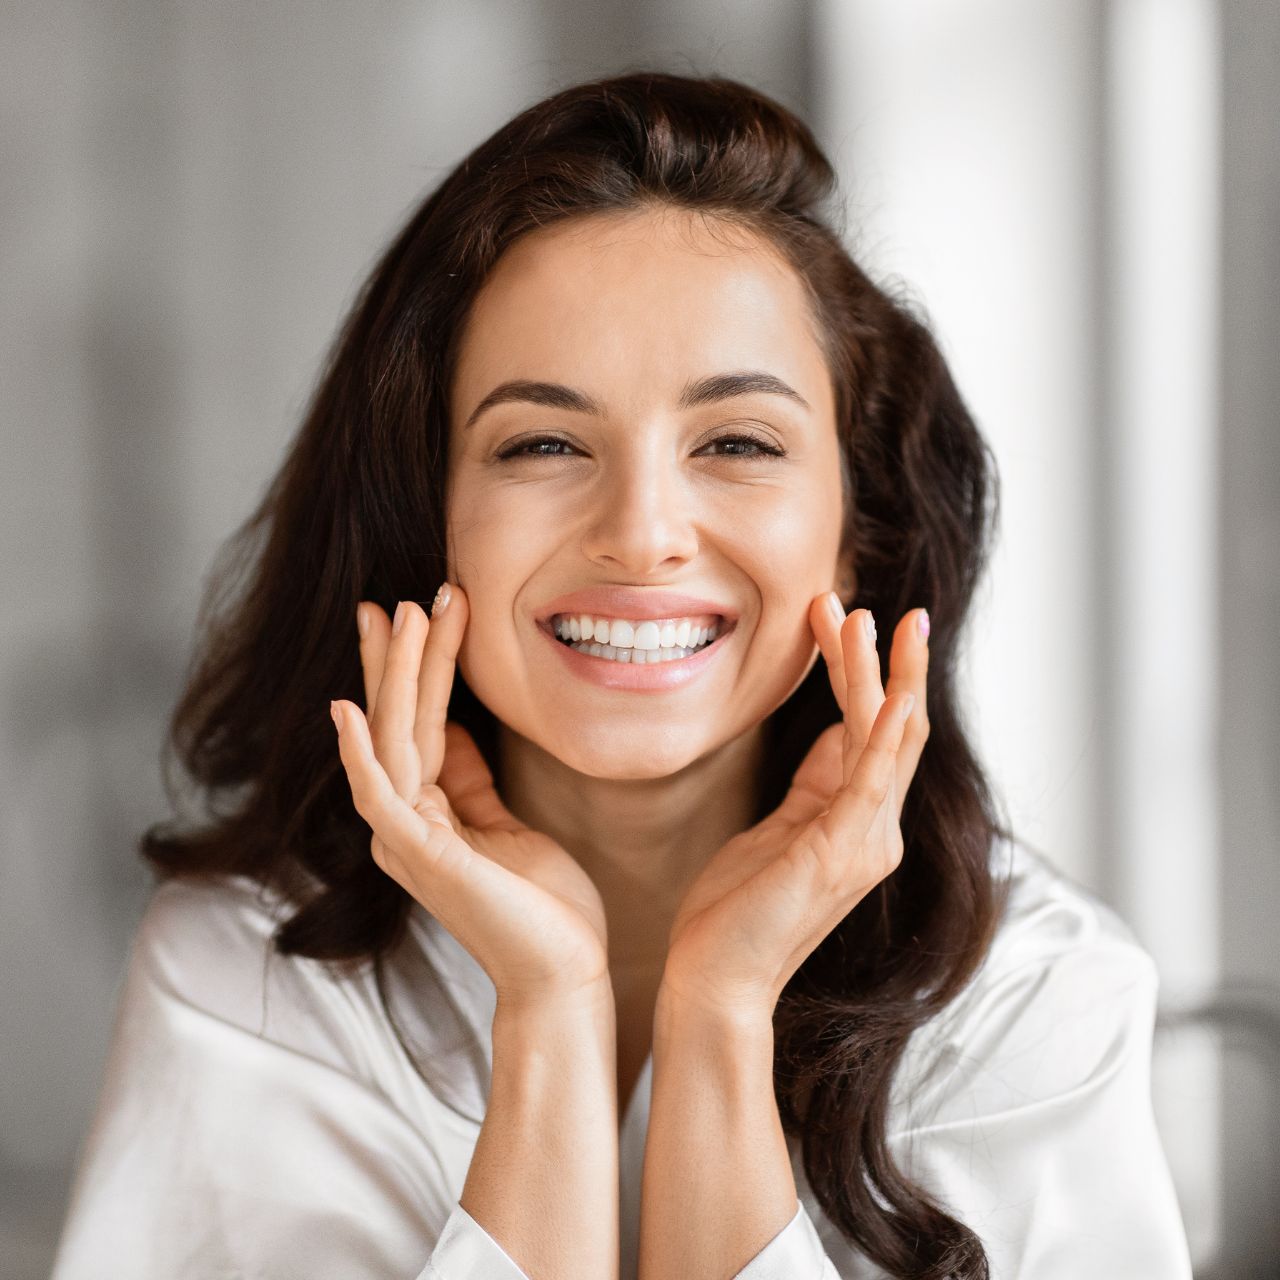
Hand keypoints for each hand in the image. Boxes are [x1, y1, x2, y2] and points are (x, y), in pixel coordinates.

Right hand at [330, 586, 610, 1010]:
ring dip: (395, 677)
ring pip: (391, 742)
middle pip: (394, 724)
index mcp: (425, 816)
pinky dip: (362, 752)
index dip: (411, 669)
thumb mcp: (507, 824)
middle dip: (396, 658)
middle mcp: (404, 825)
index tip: (417, 611)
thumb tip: (455, 731)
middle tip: (397, 598)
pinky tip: (350, 708)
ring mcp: (407, 842)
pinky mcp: (422, 858)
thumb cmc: (543, 906)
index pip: (413, 726)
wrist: (564, 975)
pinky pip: (382, 795)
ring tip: (403, 616)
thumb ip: (472, 781)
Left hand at [658, 596, 928, 1020]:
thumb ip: (814, 785)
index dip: (856, 672)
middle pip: (889, 725)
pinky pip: (875, 775)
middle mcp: (876, 831)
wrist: (715, 982)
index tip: (835, 618)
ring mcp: (868, 842)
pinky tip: (892, 685)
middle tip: (862, 602)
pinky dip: (886, 726)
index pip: (868, 731)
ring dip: (880, 673)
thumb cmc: (734, 912)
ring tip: (867, 616)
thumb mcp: (777, 830)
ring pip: (888, 737)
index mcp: (858, 823)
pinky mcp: (845, 850)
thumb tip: (837, 734)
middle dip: (877, 660)